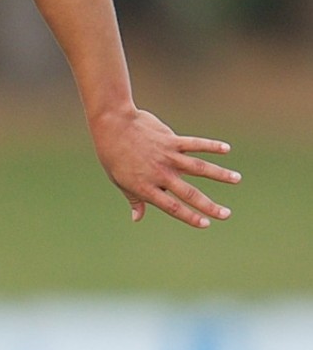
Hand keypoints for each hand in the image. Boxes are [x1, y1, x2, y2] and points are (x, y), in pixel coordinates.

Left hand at [90, 108, 240, 227]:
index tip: (205, 224)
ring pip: (199, 168)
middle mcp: (160, 174)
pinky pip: (194, 144)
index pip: (172, 207)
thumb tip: (137, 218)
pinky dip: (211, 145)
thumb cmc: (112, 155)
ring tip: (236, 179)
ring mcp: (167, 157)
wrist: (112, 125)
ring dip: (219, 174)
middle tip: (227, 214)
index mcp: (146, 187)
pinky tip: (226, 149)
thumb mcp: (119, 181)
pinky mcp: (171, 140)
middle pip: (189, 193)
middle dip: (209, 205)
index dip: (189, 217)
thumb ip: (134, 199)